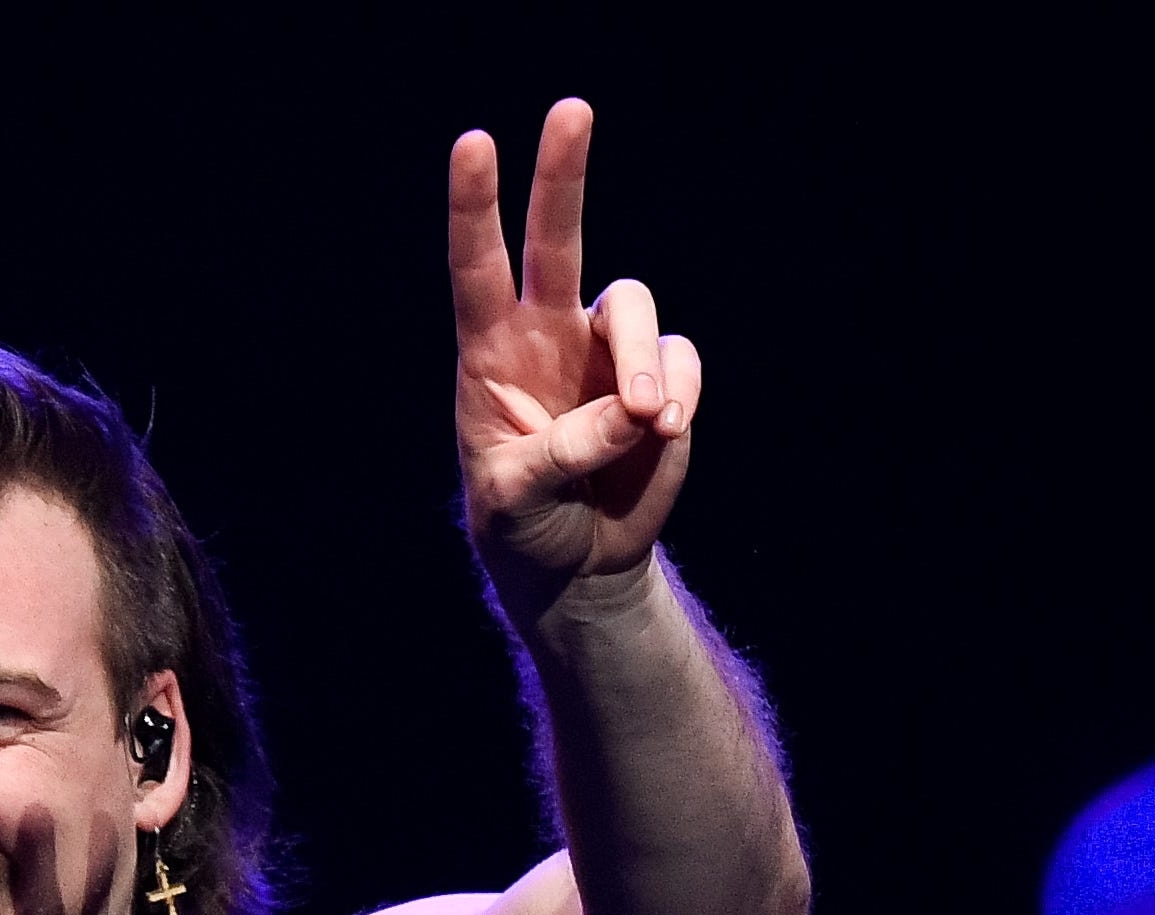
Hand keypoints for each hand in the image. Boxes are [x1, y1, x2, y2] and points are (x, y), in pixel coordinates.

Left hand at [449, 100, 701, 625]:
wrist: (577, 566)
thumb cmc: (524, 524)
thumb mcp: (517, 498)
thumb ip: (566, 450)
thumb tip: (635, 411)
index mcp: (490, 352)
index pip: (478, 266)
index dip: (475, 206)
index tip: (474, 143)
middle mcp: (548, 333)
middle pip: (556, 236)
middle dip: (562, 172)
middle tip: (571, 109)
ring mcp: (607, 354)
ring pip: (634, 308)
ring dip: (641, 361)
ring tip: (647, 422)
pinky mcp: (661, 382)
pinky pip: (680, 363)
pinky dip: (680, 395)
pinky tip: (665, 434)